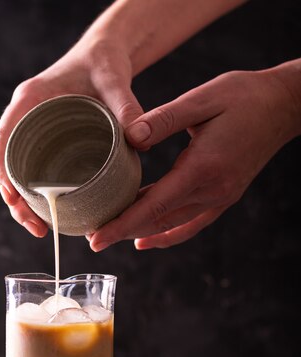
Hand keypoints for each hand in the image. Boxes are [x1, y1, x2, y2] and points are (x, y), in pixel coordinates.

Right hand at [0, 37, 142, 236]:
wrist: (105, 57)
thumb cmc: (104, 63)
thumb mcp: (114, 78)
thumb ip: (127, 104)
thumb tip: (140, 139)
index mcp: (30, 100)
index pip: (4, 138)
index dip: (2, 170)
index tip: (11, 196)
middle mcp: (26, 118)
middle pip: (7, 164)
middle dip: (15, 200)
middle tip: (36, 228)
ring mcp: (35, 133)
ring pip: (19, 173)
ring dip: (25, 203)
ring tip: (42, 230)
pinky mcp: (48, 144)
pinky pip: (36, 172)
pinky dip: (40, 195)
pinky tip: (53, 215)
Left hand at [89, 66, 300, 250]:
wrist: (282, 106)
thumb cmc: (243, 97)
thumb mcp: (202, 99)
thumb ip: (163, 120)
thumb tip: (130, 137)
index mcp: (202, 169)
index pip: (153, 206)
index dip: (121, 224)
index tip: (96, 238)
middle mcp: (212, 191)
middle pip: (158, 222)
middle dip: (123, 232)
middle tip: (93, 239)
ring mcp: (219, 198)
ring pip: (172, 225)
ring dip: (140, 232)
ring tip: (111, 234)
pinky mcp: (223, 197)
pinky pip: (190, 225)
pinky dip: (166, 234)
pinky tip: (146, 240)